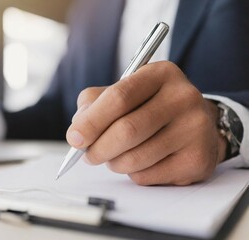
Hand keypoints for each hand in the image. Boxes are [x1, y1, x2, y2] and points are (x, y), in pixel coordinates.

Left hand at [67, 61, 226, 185]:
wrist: (197, 124)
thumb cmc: (152, 107)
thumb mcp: (126, 92)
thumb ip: (96, 103)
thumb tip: (78, 129)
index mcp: (160, 74)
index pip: (119, 97)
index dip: (91, 121)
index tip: (74, 138)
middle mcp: (183, 98)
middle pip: (127, 130)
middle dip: (98, 148)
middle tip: (88, 155)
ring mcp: (194, 129)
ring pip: (135, 158)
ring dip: (114, 162)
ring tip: (114, 156)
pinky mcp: (197, 160)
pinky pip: (147, 176)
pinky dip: (132, 173)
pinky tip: (139, 162)